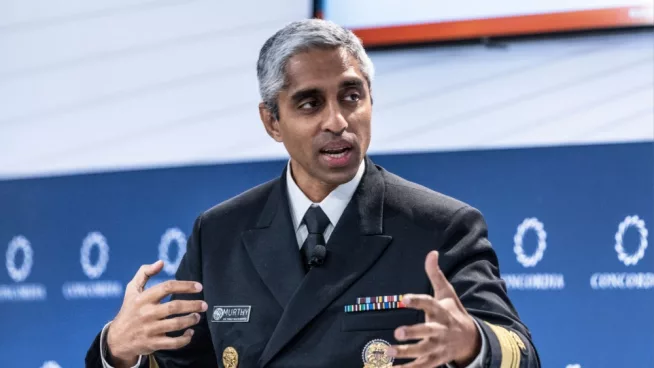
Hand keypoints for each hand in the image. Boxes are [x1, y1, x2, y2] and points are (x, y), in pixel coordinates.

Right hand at [106, 260, 207, 367]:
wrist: (117, 339)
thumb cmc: (129, 310)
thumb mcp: (132, 289)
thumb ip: (144, 273)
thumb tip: (161, 262)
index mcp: (143, 298)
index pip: (167, 287)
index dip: (185, 286)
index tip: (199, 287)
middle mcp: (147, 313)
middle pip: (175, 306)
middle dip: (193, 305)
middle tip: (204, 305)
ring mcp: (150, 329)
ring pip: (176, 324)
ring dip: (191, 320)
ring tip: (198, 316)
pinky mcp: (153, 344)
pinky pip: (173, 343)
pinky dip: (185, 339)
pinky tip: (190, 333)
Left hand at [388, 251, 480, 366]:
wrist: (471, 340)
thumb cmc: (453, 312)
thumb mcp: (447, 293)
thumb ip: (435, 274)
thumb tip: (431, 252)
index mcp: (442, 312)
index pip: (430, 304)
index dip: (417, 302)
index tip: (403, 299)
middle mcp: (441, 330)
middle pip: (427, 332)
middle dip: (414, 333)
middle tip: (397, 332)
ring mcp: (438, 347)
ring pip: (422, 352)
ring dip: (406, 353)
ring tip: (388, 352)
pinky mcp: (435, 360)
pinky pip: (421, 367)